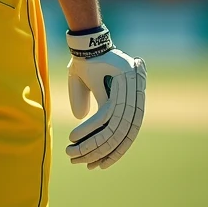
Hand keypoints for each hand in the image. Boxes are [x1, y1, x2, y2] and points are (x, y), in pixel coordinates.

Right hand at [65, 25, 145, 168]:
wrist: (86, 40)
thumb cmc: (87, 61)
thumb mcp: (85, 85)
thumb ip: (86, 100)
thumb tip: (81, 117)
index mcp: (131, 99)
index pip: (127, 135)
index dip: (113, 152)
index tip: (96, 166)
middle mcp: (135, 97)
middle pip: (122, 136)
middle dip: (100, 153)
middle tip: (81, 163)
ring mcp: (131, 90)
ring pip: (113, 129)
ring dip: (91, 144)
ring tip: (72, 152)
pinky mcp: (121, 84)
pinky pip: (106, 116)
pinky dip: (90, 129)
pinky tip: (75, 136)